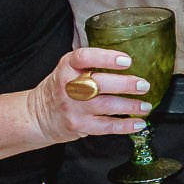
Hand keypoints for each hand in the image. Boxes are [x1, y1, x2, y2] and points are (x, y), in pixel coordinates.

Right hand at [26, 47, 154, 143]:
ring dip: (131, 106)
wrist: (38, 116)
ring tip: (145, 105)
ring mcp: (74, 108)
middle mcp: (69, 86)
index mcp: (67, 67)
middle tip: (144, 85)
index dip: (106, 58)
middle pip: (100, 84)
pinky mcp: (79, 125)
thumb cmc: (59, 88)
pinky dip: (125, 126)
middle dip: (126, 84)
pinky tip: (138, 123)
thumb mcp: (67, 69)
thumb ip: (90, 63)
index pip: (84, 57)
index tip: (126, 60)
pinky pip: (106, 126)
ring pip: (107, 106)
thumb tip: (125, 58)